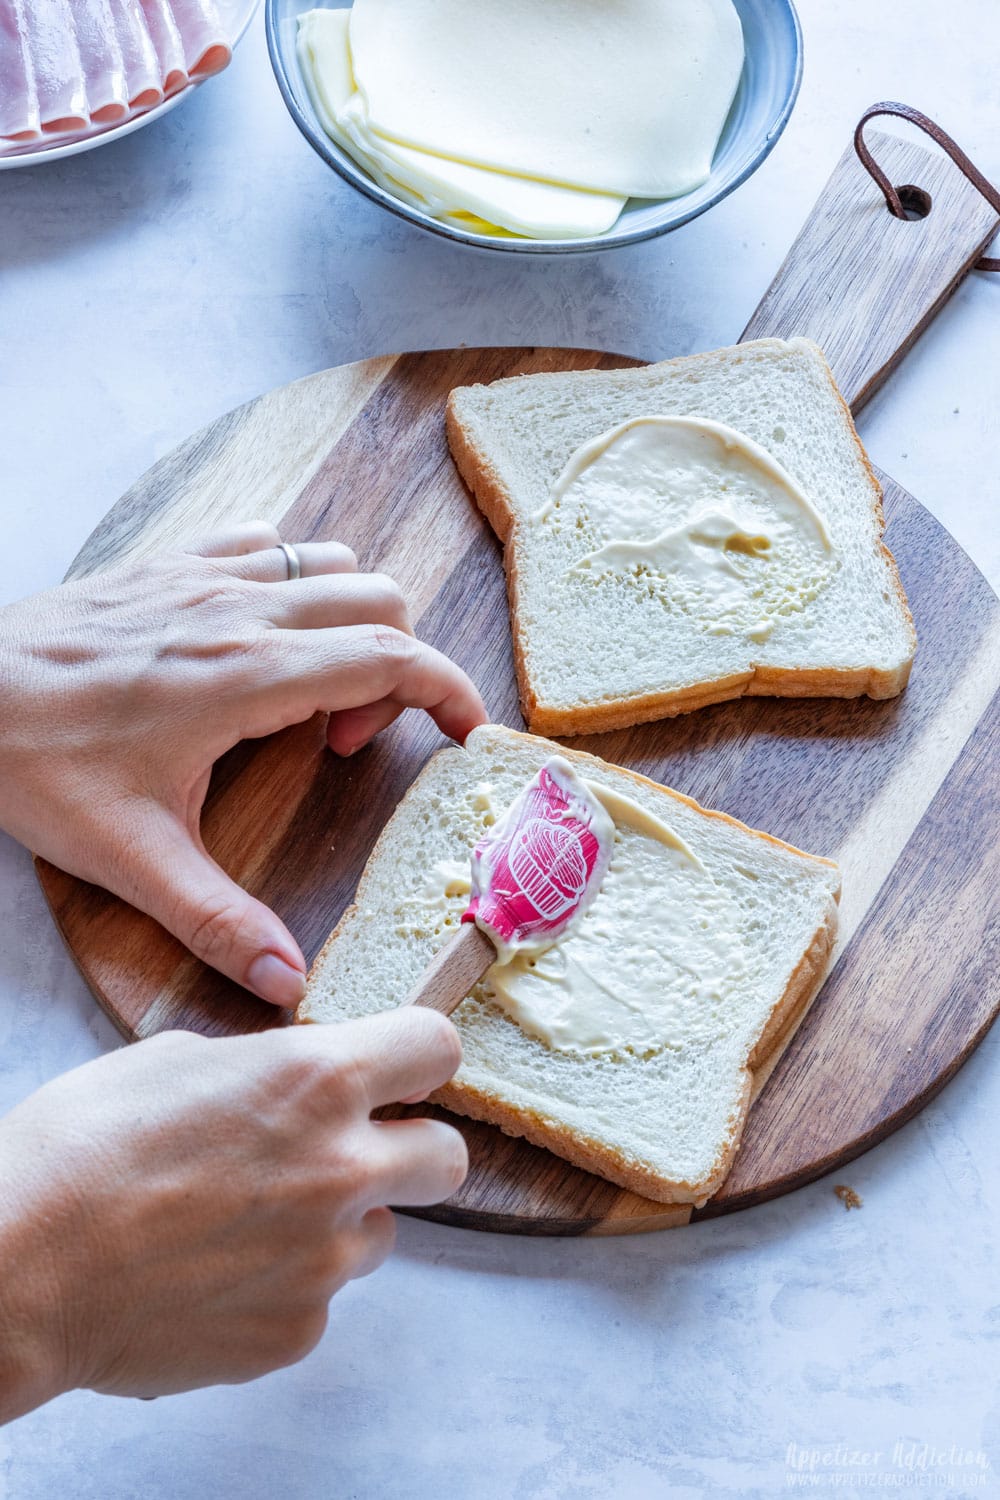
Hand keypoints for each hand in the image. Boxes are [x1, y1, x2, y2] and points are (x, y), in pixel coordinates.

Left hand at [0, 522, 485, 1005]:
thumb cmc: (38, 765)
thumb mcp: (133, 858)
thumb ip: (219, 921)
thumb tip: (289, 986)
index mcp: (248, 675)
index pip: (389, 655)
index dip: (447, 687)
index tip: (466, 730)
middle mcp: (239, 610)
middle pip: (377, 602)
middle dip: (392, 669)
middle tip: (337, 746)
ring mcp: (202, 576)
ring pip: (328, 565)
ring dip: (346, 621)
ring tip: (300, 693)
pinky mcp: (167, 564)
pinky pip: (263, 544)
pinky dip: (289, 580)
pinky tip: (257, 633)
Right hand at [0, 1008, 466, 1420]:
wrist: (19, 1271)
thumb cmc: (81, 1149)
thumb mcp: (176, 1060)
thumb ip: (263, 1069)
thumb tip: (287, 1083)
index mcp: (316, 1080)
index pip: (436, 1048)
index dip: (417, 1057)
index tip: (398, 1068)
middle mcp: (342, 1168)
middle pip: (447, 1157)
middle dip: (409, 1149)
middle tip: (347, 1151)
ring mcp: (324, 1260)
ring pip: (379, 1233)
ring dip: (337, 1221)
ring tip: (250, 1220)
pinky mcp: (296, 1332)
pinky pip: (321, 1299)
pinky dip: (285, 1284)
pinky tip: (216, 1273)